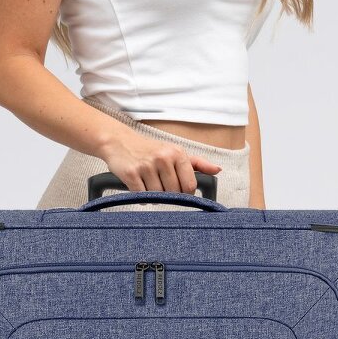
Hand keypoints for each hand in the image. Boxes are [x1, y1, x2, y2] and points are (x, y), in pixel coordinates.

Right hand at [100, 127, 223, 194]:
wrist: (120, 142)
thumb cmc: (150, 150)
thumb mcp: (175, 152)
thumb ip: (198, 163)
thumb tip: (217, 170)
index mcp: (176, 153)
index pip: (189, 185)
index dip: (185, 193)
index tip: (179, 191)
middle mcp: (163, 158)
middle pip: (174, 193)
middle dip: (168, 194)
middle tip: (160, 185)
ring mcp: (146, 166)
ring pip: (158, 196)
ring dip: (154, 196)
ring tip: (149, 184)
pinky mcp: (131, 174)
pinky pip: (142, 196)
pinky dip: (141, 196)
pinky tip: (139, 186)